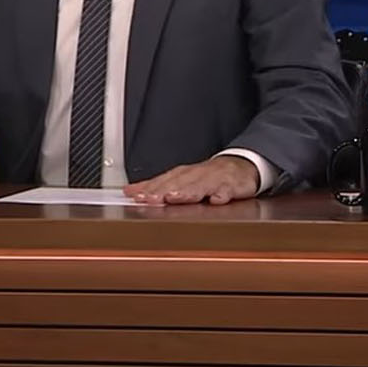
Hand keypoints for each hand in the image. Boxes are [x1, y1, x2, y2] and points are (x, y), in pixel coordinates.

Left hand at [124, 155, 259, 204]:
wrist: (238, 167)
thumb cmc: (205, 176)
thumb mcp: (179, 179)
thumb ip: (154, 186)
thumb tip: (129, 191)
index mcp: (181, 175)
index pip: (161, 181)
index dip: (148, 189)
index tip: (135, 196)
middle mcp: (194, 175)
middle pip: (177, 183)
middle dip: (163, 191)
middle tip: (150, 199)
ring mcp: (213, 180)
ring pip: (199, 186)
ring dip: (187, 192)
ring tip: (175, 198)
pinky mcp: (231, 186)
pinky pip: (226, 190)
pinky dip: (221, 195)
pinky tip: (215, 200)